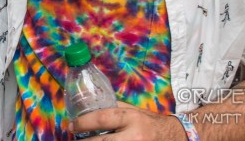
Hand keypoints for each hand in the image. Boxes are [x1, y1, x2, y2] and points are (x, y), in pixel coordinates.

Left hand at [69, 103, 186, 140]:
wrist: (172, 136)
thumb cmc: (149, 122)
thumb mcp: (134, 111)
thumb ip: (115, 109)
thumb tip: (91, 106)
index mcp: (132, 118)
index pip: (103, 119)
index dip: (84, 122)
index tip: (72, 125)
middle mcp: (134, 135)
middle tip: (74, 137)